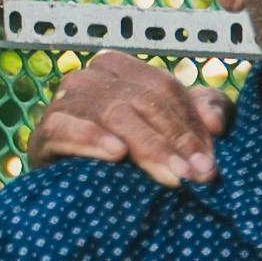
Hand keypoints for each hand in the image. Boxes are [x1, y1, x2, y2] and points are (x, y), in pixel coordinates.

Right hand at [32, 48, 227, 182]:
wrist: (76, 191)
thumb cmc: (133, 153)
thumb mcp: (177, 130)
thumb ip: (206, 112)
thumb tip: (217, 122)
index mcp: (121, 69)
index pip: (164, 87)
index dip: (191, 122)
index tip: (212, 160)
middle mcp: (90, 78)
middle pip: (143, 100)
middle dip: (176, 140)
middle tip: (199, 174)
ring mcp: (65, 102)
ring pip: (113, 114)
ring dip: (148, 146)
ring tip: (173, 175)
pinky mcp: (44, 131)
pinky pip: (65, 128)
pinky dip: (92, 138)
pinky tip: (117, 153)